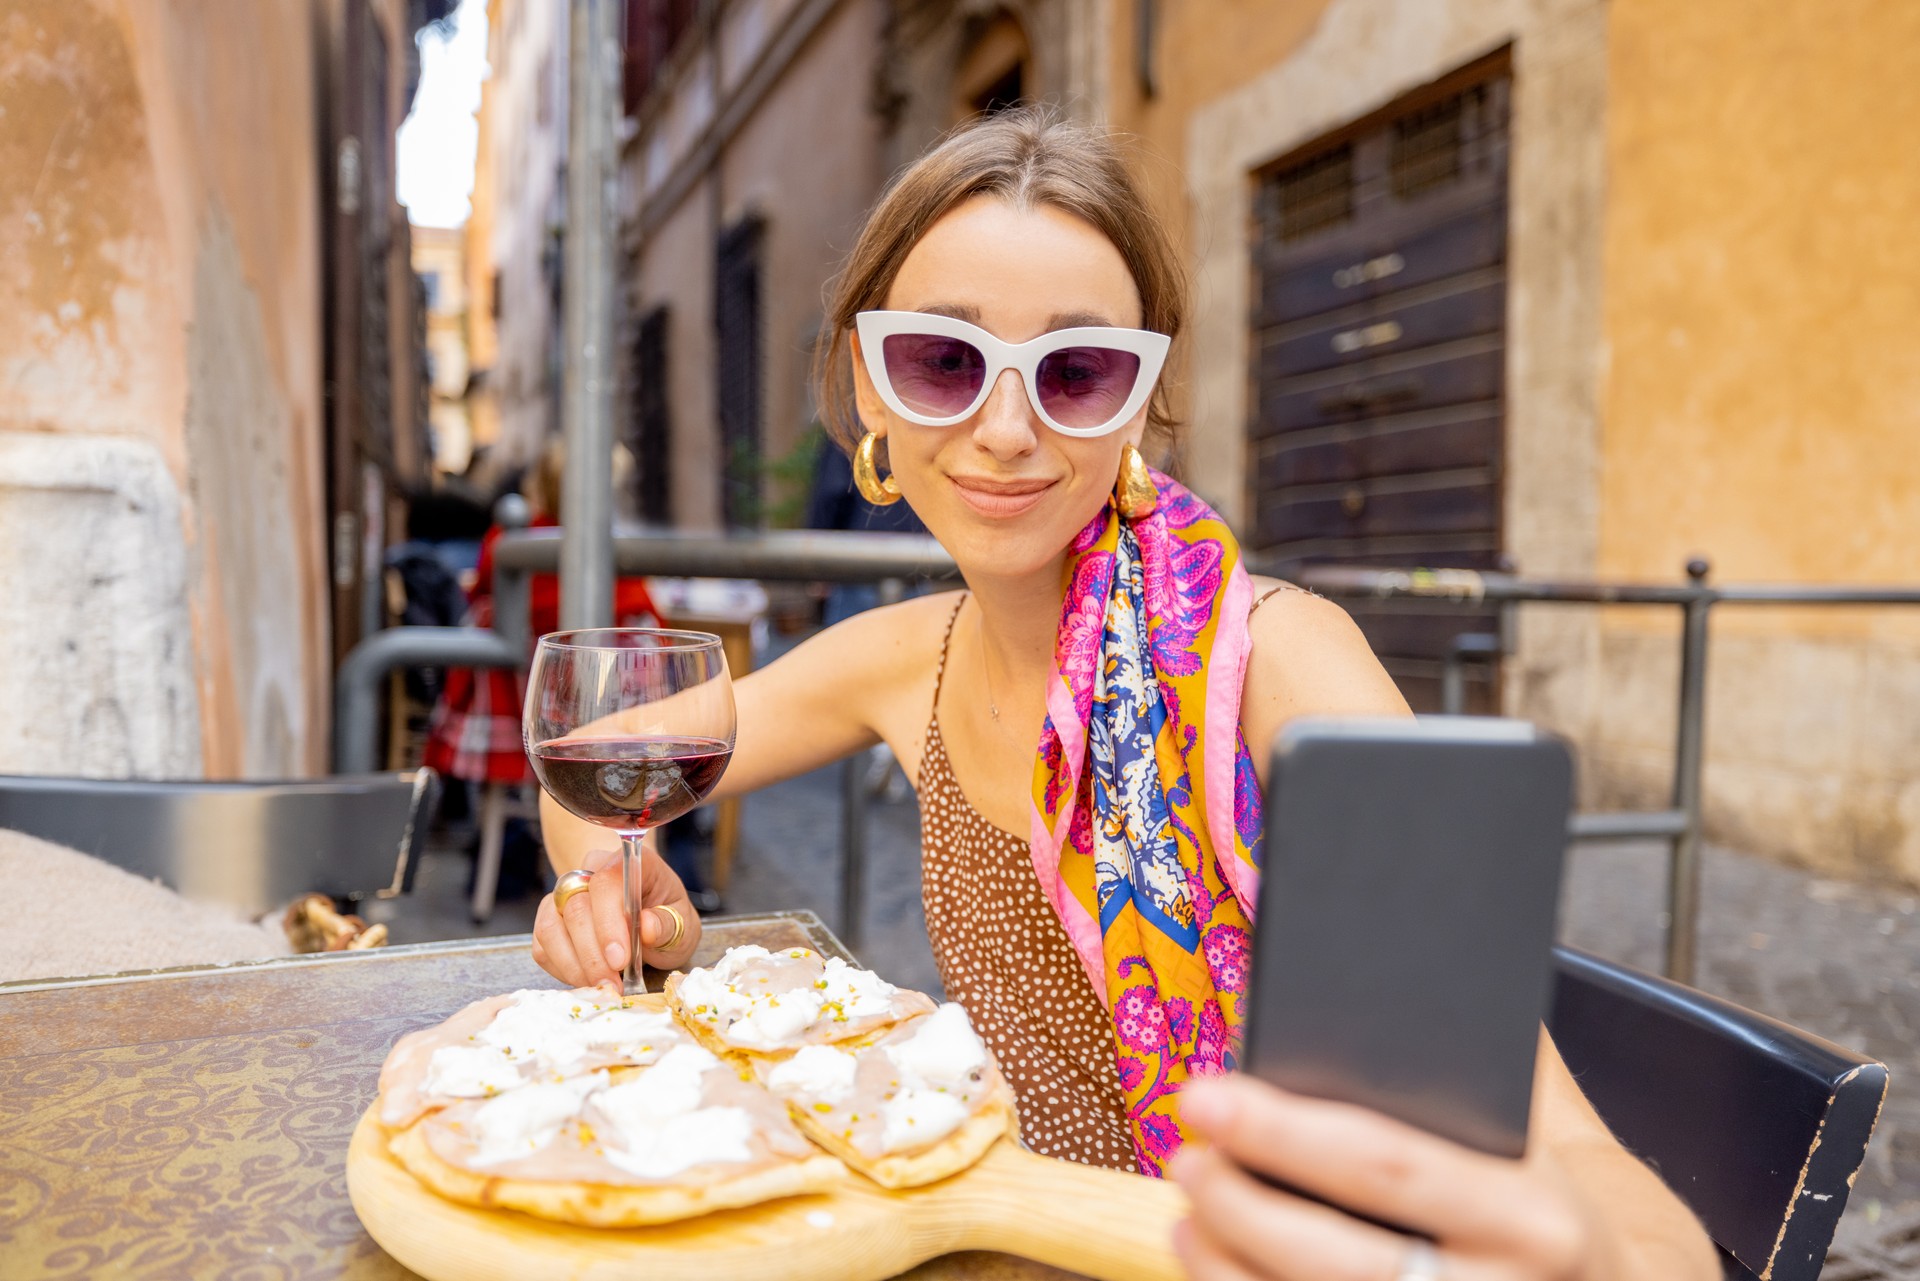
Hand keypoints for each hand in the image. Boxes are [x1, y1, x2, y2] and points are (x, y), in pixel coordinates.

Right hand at [531, 834, 702, 993]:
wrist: (650, 922)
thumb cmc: (668, 920)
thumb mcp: (684, 925)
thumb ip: (669, 924)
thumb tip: (647, 927)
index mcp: (629, 863)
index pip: (606, 883)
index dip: (609, 923)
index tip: (620, 959)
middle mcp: (590, 872)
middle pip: (575, 907)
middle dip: (592, 954)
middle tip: (612, 983)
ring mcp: (565, 895)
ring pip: (550, 927)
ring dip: (575, 965)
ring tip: (602, 986)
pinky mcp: (549, 920)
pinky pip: (542, 945)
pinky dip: (562, 969)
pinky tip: (587, 980)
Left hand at [1168, 1075, 1601, 1280]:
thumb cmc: (1570, 1214)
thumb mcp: (1563, 1137)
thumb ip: (1501, 1058)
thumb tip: (1412, 954)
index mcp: (1536, 1216)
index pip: (1384, 1166)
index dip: (1279, 1132)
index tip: (1203, 1095)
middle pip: (1337, 1258)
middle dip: (1239, 1204)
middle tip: (1186, 1156)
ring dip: (1230, 1269)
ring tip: (1189, 1216)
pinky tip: (1218, 1271)